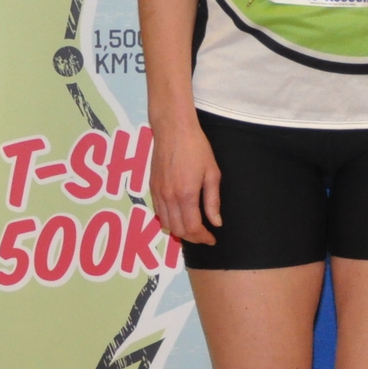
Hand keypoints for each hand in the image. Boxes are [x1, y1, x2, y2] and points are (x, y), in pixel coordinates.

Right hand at [150, 111, 220, 246]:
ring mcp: (158, 193)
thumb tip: (216, 223)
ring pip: (166, 224)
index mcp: (186, 194)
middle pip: (178, 230)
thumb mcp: (212, 173)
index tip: (212, 239)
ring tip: (193, 229)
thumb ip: (212, 201)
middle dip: (192, 238)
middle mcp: (169, 197)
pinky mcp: (152, 187)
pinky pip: (158, 212)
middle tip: (204, 236)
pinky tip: (179, 216)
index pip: (192, 228)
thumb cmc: (196, 147)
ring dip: (179, 231)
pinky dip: (169, 220)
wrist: (173, 129)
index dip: (203, 238)